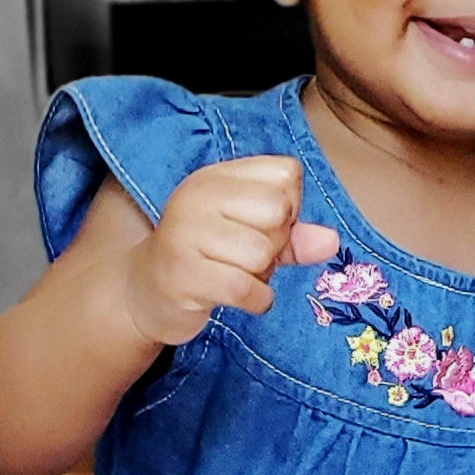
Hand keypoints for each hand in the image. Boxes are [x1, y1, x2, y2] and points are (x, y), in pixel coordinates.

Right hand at [119, 157, 339, 346]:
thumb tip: (330, 242)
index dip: (289, 206)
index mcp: (216, 176)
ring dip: (262, 274)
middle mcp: (198, 196)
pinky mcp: (183, 274)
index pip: (286, 174)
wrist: (144, 293)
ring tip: (236, 275)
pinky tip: (243, 299)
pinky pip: (245, 287)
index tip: (263, 226)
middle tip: (248, 256)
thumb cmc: (205, 259)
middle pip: (278, 211)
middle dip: (276, 243)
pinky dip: (256, 300)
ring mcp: (186, 234)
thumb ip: (293, 236)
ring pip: (262, 253)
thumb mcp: (249, 236)